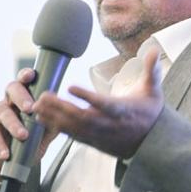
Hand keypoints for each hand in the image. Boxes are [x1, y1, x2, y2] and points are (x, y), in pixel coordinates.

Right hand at [0, 68, 58, 180]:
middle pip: (11, 89)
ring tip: (23, 136)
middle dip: (22, 97)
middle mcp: (8, 101)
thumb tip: (62, 117)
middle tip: (30, 108)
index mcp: (24, 99)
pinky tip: (6, 153)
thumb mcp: (43, 135)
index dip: (26, 75)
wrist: (5, 164)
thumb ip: (52, 125)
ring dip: (13, 124)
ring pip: (2, 111)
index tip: (31, 75)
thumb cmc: (26, 144)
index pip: (25, 82)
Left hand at [31, 46, 163, 158]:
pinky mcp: (94, 142)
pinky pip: (72, 136)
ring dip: (54, 117)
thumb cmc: (150, 113)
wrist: (152, 142)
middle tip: (43, 96)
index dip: (87, 97)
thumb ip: (151, 69)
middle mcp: (110, 125)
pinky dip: (57, 128)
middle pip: (82, 118)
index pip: (104, 104)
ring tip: (36, 106)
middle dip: (61, 108)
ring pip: (74, 128)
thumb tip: (154, 49)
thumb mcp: (154, 91)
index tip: (71, 87)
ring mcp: (101, 135)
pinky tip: (42, 119)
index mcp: (124, 111)